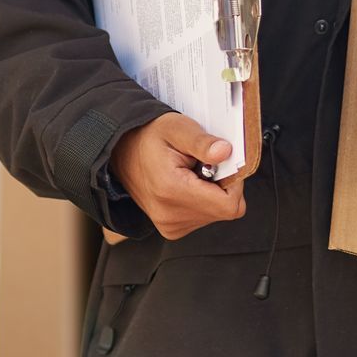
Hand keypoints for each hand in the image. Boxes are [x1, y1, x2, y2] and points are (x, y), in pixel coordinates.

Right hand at [109, 112, 245, 239]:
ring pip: (216, 215)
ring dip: (212, 193)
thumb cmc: (148, 138)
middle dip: (223, 186)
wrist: (121, 153)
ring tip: (192, 174)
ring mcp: (171, 225)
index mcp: (172, 191)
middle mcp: (171, 215)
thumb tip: (225, 152)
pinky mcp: (172, 229)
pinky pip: (204, 218)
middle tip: (204, 166)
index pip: (229, 204)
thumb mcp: (177, 128)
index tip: (223, 165)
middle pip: (225, 210)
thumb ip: (202, 141)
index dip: (234, 182)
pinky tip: (188, 184)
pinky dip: (203, 201)